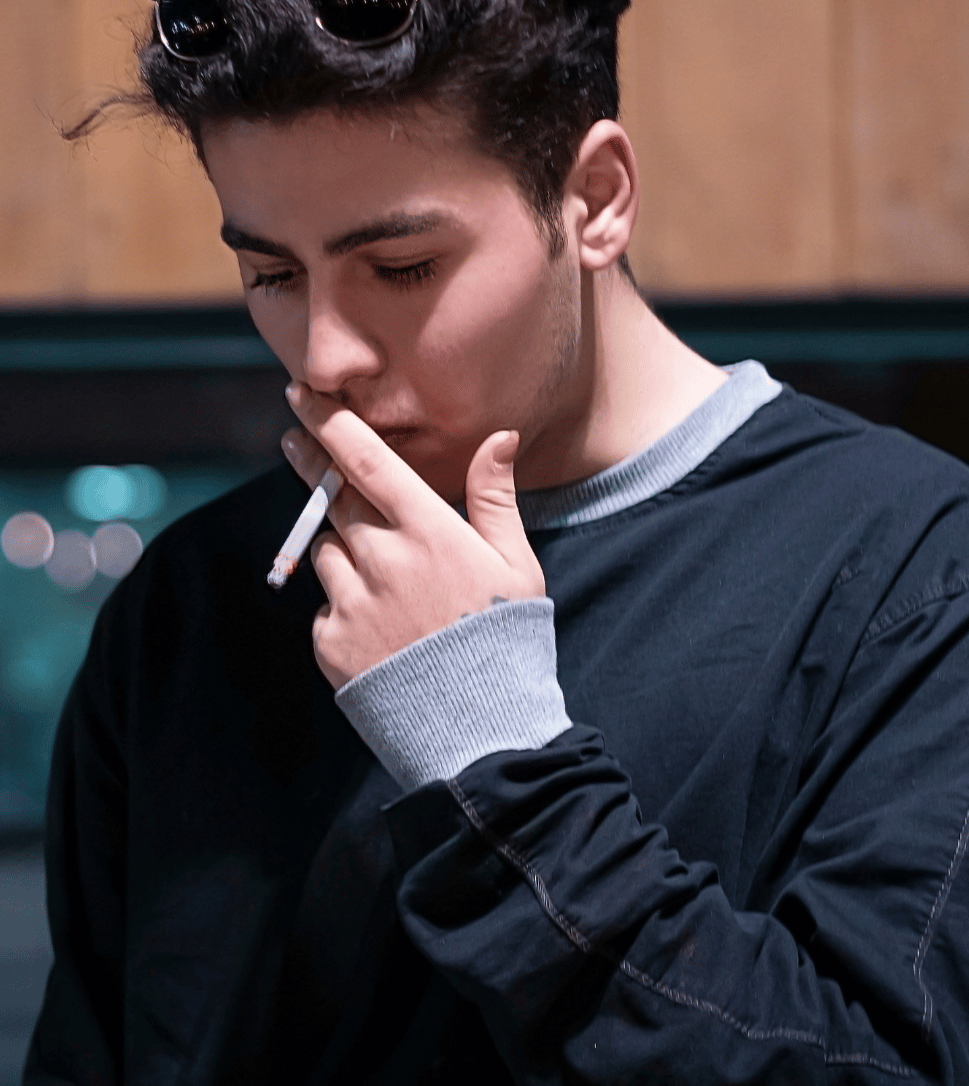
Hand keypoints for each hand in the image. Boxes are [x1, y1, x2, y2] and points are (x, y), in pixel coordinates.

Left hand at [281, 383, 545, 688]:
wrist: (481, 731)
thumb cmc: (506, 638)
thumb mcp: (516, 564)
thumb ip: (493, 497)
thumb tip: (499, 435)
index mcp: (428, 532)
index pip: (366, 460)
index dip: (329, 422)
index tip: (301, 395)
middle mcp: (382, 560)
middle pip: (332, 496)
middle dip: (312, 464)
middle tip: (295, 442)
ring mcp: (351, 603)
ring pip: (327, 550)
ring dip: (342, 546)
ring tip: (384, 575)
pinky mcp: (331, 643)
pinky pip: (326, 605)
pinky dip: (344, 603)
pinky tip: (383, 626)